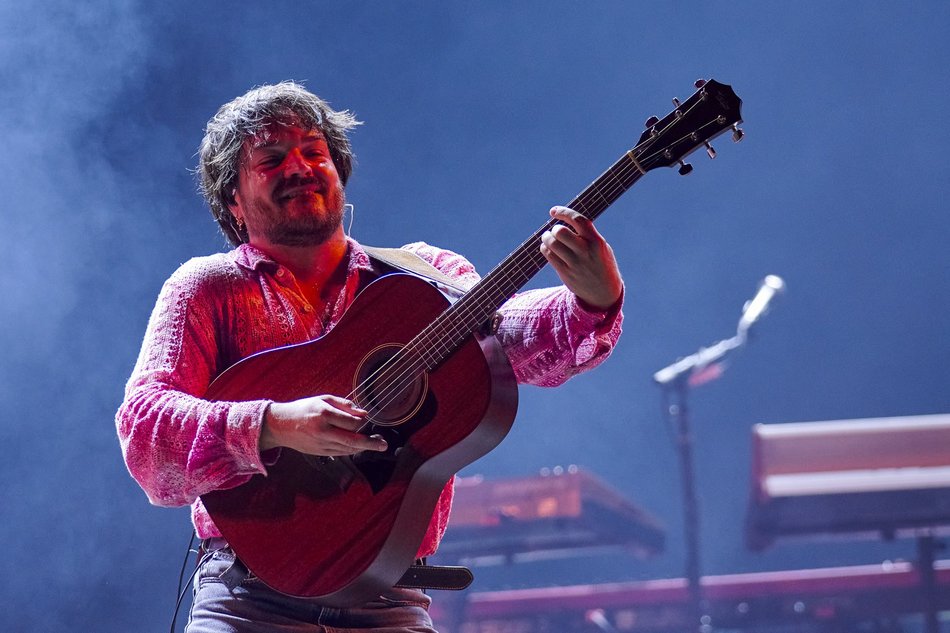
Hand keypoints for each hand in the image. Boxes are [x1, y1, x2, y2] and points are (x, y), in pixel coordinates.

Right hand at [260, 395, 387, 454]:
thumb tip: (364, 413)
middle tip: (384, 445)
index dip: (363, 422)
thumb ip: (345, 405)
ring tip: (375, 444)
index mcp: (324, 415)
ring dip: (362, 447)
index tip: (368, 420)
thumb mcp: (324, 399)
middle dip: (371, 443)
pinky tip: (358, 446)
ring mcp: (320, 444)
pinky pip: (340, 453)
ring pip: (347, 449)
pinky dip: (351, 450)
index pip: (352, 422)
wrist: (280, 425)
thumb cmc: (304, 408)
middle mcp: (323, 431)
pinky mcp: (319, 453)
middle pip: (352, 440)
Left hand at [540, 206, 622, 309]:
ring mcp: (574, 263)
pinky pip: (549, 255)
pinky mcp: (565, 273)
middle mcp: (585, 251)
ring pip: (551, 243)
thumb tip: (564, 220)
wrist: (604, 292)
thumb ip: (586, 234)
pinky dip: (545, 248)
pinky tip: (549, 249)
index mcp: (596, 241)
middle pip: (560, 231)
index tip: (553, 211)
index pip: (578, 220)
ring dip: (547, 238)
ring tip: (549, 239)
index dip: (563, 212)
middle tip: (555, 232)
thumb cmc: (600, 263)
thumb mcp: (601, 246)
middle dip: (554, 229)